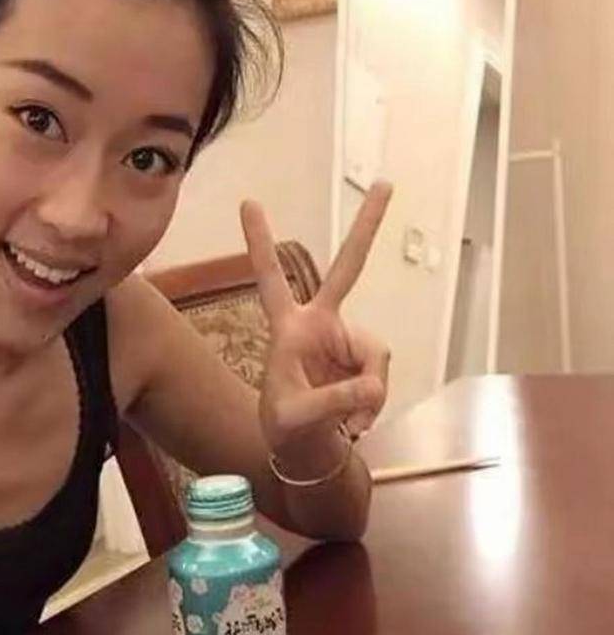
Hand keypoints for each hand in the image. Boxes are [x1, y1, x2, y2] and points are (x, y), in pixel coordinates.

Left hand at [242, 181, 392, 453]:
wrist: (305, 451)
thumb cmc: (286, 428)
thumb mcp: (299, 418)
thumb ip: (335, 401)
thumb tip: (372, 387)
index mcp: (290, 329)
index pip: (271, 279)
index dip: (260, 243)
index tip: (248, 202)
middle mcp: (322, 325)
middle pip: (348, 269)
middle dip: (367, 227)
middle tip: (385, 182)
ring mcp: (347, 341)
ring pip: (377, 354)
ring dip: (369, 393)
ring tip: (347, 423)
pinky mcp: (366, 363)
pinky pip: (382, 377)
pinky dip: (374, 403)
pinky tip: (356, 423)